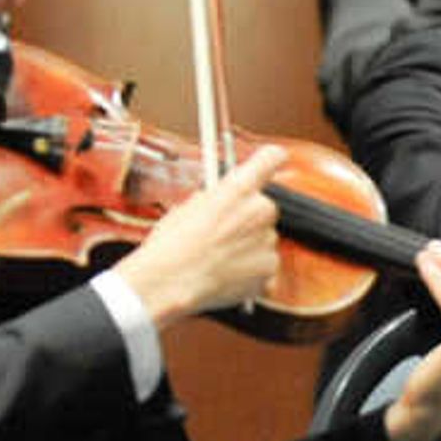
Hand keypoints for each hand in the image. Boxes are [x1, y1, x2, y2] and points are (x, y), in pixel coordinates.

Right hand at [112, 140, 284, 328]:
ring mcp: (266, 241)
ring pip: (264, 237)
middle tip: (224, 231)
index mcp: (237, 189)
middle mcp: (258, 211)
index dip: (270, 159)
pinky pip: (265, 264)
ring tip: (220, 257)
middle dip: (248, 217)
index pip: (270, 158)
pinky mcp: (270, 269)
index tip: (270, 161)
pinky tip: (228, 273)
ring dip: (249, 244)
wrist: (169, 282)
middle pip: (264, 206)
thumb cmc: (172, 244)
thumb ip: (215, 197)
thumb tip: (223, 200)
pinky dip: (252, 269)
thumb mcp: (188, 206)